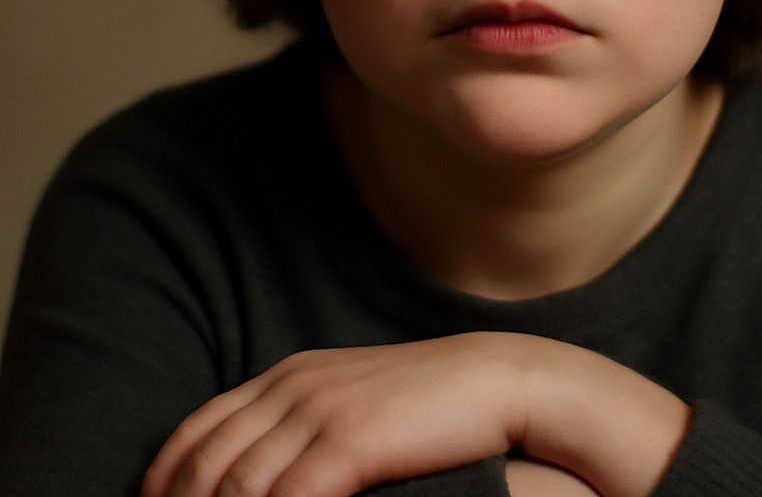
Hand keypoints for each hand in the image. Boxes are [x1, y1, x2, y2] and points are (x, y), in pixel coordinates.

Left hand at [141, 332, 689, 496]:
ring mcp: (316, 412)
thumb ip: (305, 430)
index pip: (198, 430)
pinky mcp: (346, 443)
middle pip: (200, 462)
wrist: (496, 381)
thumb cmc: (428, 404)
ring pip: (228, 486)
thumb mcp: (355, 406)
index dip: (164, 479)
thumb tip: (264, 478)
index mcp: (289, 375)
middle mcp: (292, 387)